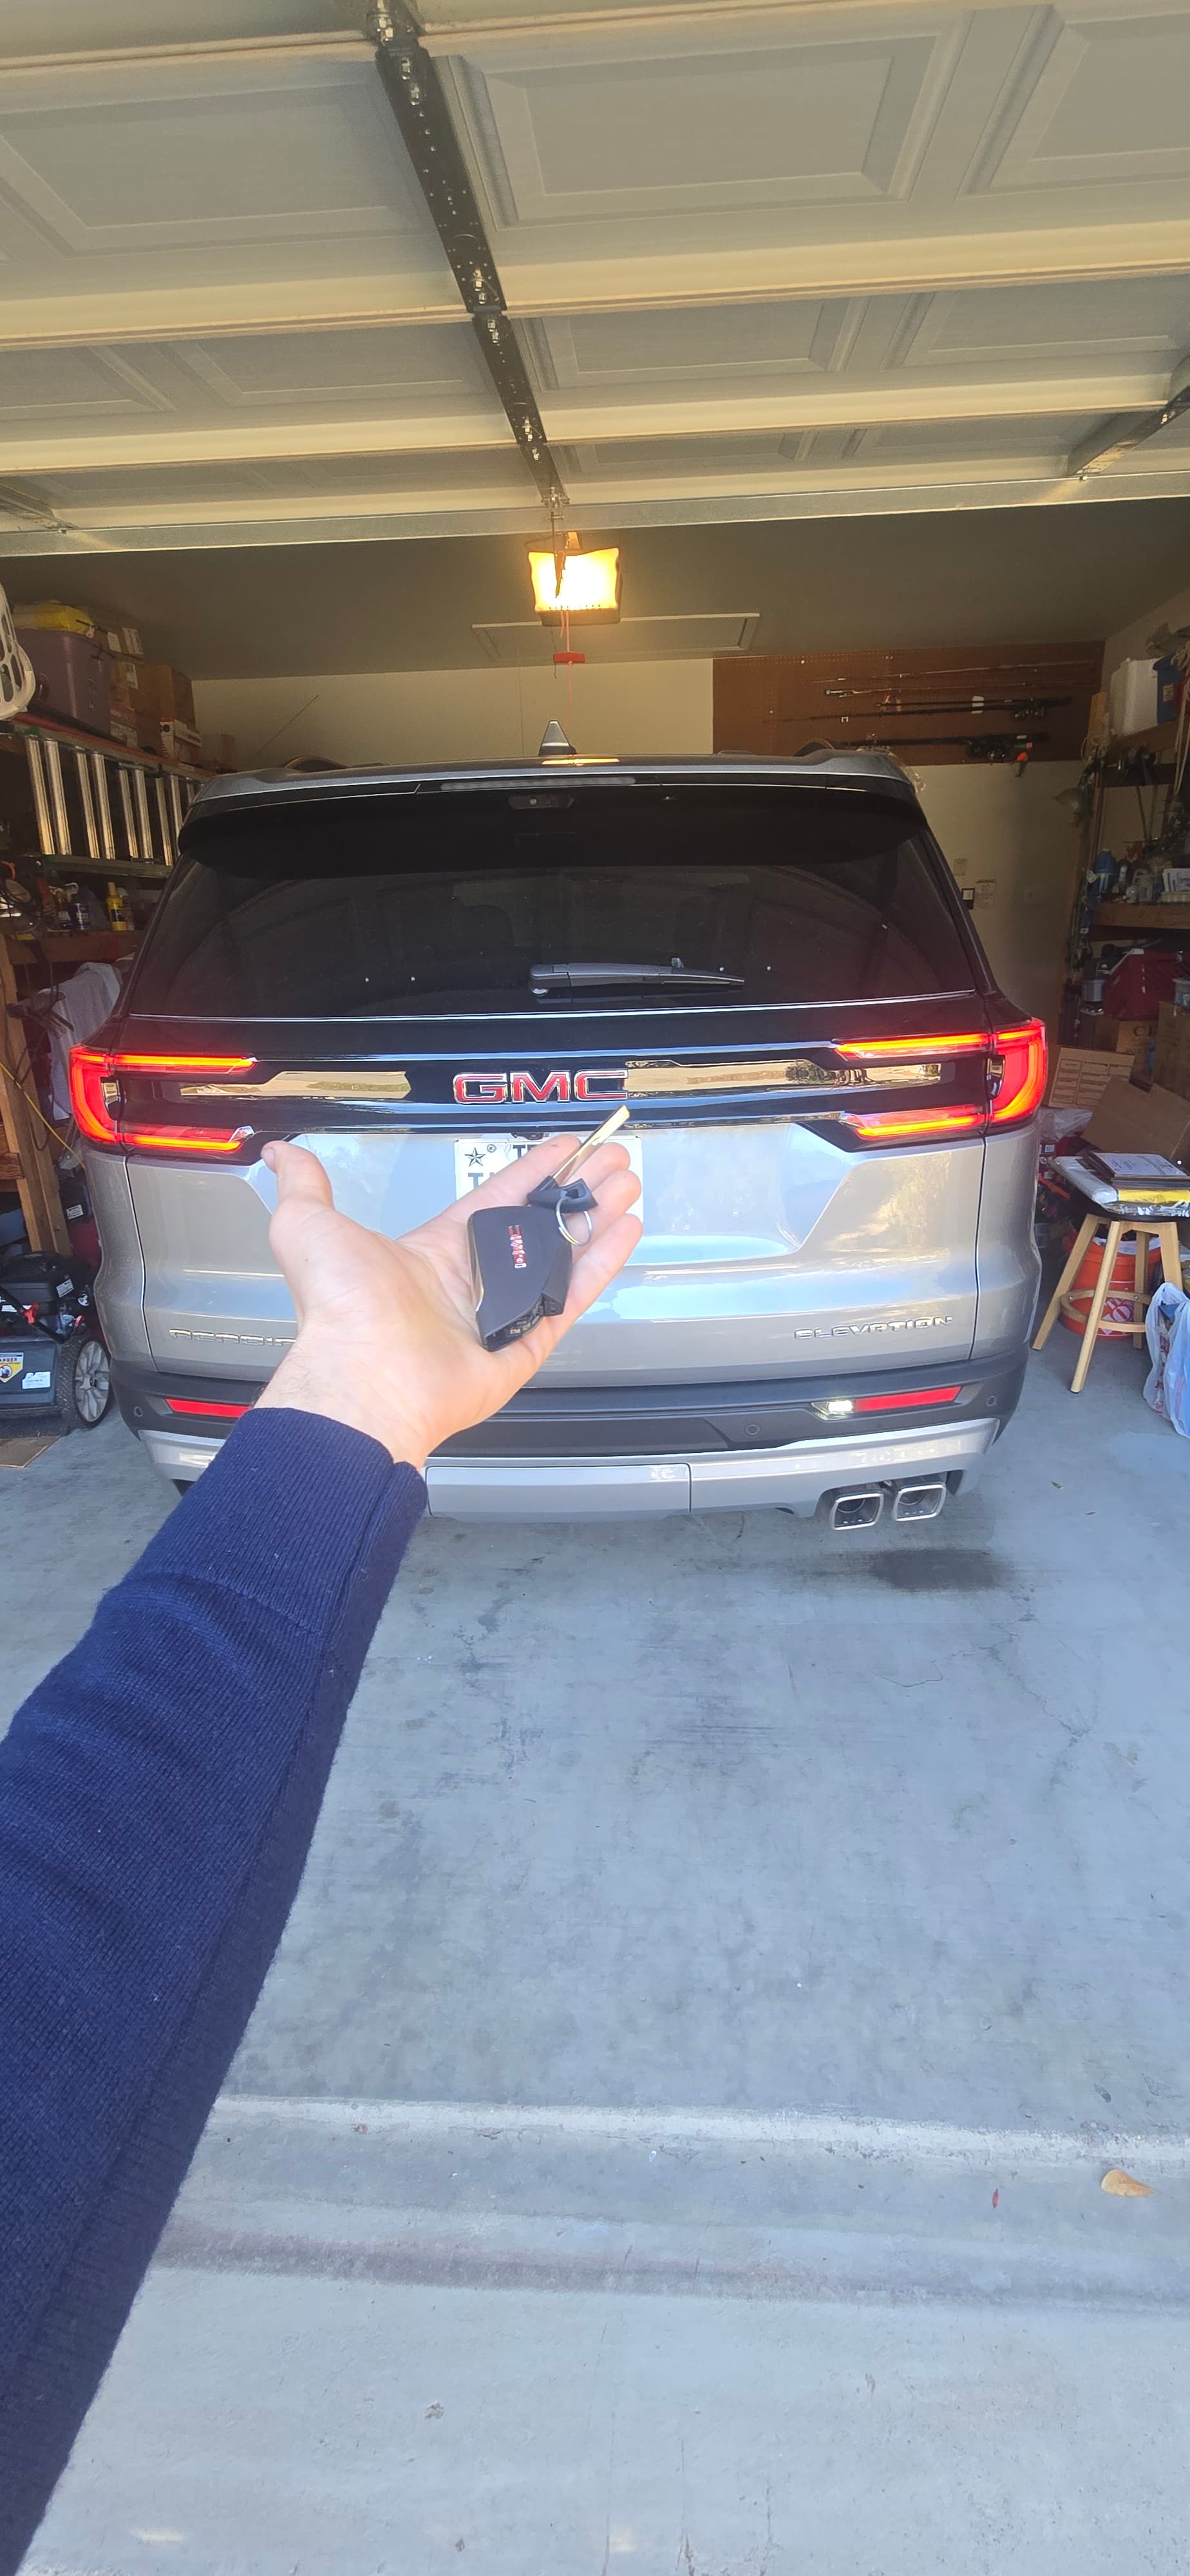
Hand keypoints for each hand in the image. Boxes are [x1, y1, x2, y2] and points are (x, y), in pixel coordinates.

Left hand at [254, 1134, 642, 1470]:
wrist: (365, 1375)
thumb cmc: (340, 1308)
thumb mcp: (310, 1227)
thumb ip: (306, 1185)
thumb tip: (283, 1153)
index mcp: (433, 1250)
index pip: (495, 1198)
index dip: (531, 1170)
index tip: (563, 1146)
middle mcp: (471, 1280)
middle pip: (538, 1224)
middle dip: (576, 1190)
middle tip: (613, 1160)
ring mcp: (502, 1313)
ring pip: (562, 1255)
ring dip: (597, 1217)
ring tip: (629, 1183)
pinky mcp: (526, 1345)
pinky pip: (572, 1297)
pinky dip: (601, 1263)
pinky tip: (627, 1228)